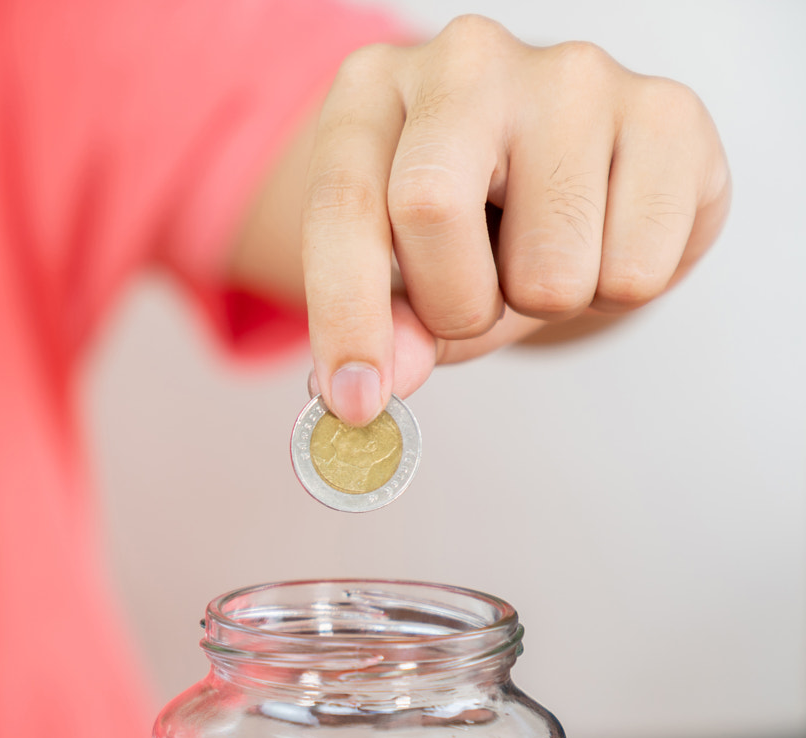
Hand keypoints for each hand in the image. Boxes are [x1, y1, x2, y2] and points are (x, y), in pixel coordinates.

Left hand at [302, 16, 729, 425]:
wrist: (570, 169)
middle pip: (431, 208)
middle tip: (475, 301)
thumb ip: (382, 324)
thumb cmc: (466, 221)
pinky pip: (638, 269)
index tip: (355, 400)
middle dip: (454, 302)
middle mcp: (467, 61)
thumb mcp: (397, 271)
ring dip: (544, 301)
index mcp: (371, 91)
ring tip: (545, 250)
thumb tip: (376, 389)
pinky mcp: (670, 112)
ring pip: (551, 266)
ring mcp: (574, 75)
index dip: (345, 316)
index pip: (343, 206)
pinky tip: (606, 234)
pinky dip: (618, 288)